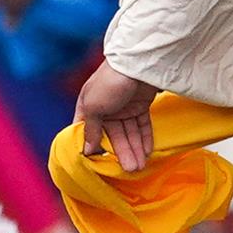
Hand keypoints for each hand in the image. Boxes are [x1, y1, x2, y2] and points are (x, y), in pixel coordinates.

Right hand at [73, 59, 161, 174]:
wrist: (138, 62)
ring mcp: (124, 106)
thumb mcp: (93, 106)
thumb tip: (86, 149)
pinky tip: (147, 152)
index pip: (88, 132)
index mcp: (88, 107)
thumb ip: (91, 128)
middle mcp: (105, 108)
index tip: (98, 164)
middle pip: (113, 136)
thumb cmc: (110, 82)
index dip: (93, 147)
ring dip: (134, 149)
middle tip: (131, 170)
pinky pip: (142, 125)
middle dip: (122, 153)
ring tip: (140, 166)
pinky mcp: (141, 104)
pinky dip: (144, 138)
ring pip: (129, 132)